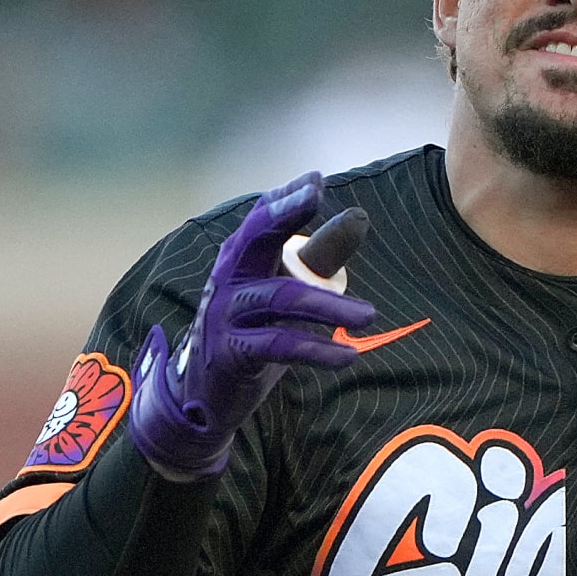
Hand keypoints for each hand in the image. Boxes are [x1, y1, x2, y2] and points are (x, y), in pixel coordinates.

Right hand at [130, 172, 376, 478]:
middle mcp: (228, 278)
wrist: (205, 395)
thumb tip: (359, 216)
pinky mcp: (230, 353)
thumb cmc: (252, 333)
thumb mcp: (285, 290)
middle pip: (253, 237)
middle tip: (315, 196)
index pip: (260, 218)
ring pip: (281, 297)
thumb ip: (320, 256)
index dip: (285, 198)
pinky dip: (317, 350)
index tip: (315, 180)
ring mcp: (226, 315)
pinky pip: (278, 344)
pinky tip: (347, 356)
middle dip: (284, 214)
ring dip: (330, 306)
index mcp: (241, 259)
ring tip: (370, 316)